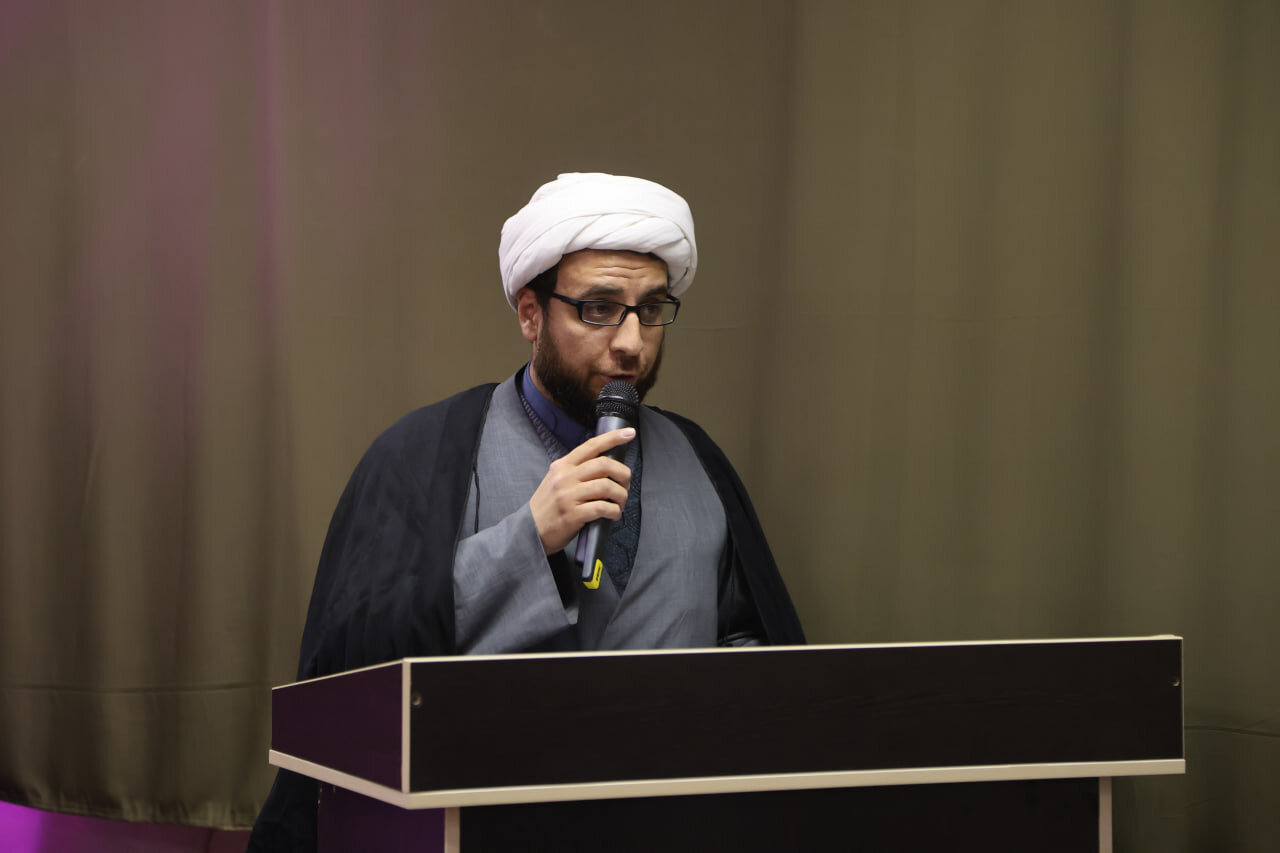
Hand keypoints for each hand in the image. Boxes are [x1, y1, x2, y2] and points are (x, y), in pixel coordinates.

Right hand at [529, 428, 634, 554]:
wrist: (530, 530)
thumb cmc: (548, 506)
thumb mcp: (556, 480)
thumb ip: (576, 470)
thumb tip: (606, 465)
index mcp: (563, 466)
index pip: (591, 446)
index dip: (612, 438)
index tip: (629, 433)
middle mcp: (565, 477)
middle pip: (604, 464)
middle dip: (623, 473)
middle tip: (626, 483)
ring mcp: (568, 496)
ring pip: (606, 486)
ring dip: (621, 495)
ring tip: (620, 502)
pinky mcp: (573, 514)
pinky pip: (602, 508)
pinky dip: (614, 511)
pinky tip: (614, 514)